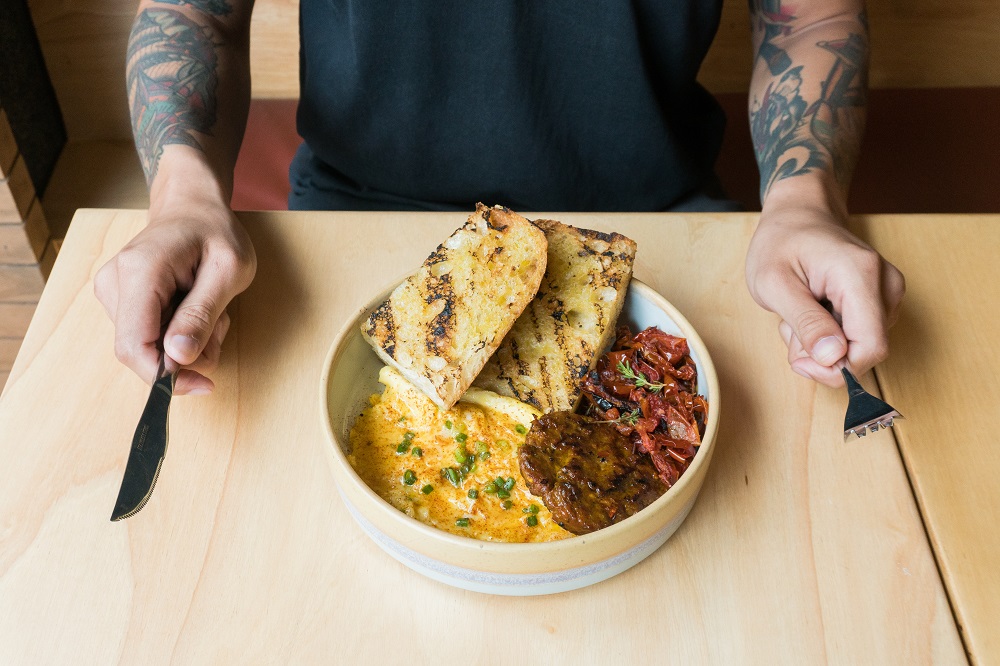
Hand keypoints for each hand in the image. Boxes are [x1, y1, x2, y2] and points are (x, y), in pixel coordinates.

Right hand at [94, 203, 255, 394]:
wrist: (193, 207)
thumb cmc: (215, 232)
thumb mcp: (229, 270)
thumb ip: (202, 314)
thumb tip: (177, 357)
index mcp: (140, 272)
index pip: (134, 346)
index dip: (166, 377)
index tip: (202, 383)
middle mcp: (115, 283)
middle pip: (141, 351)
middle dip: (187, 355)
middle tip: (220, 325)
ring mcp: (113, 291)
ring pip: (149, 347)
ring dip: (189, 341)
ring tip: (211, 308)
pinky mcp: (119, 300)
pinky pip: (149, 335)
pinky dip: (179, 333)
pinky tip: (195, 307)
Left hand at [745, 204, 904, 386]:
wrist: (798, 213)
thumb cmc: (781, 242)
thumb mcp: (774, 283)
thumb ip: (805, 322)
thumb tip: (832, 358)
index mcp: (860, 276)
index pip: (871, 348)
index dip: (837, 369)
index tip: (801, 361)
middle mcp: (886, 284)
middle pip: (867, 351)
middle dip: (823, 355)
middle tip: (790, 328)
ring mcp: (889, 291)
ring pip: (861, 347)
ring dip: (823, 343)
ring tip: (800, 311)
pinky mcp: (883, 298)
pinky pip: (860, 335)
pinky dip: (832, 333)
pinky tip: (814, 309)